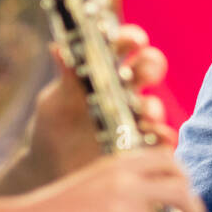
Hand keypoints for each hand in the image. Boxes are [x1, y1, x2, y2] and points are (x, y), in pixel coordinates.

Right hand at [4, 147, 211, 211]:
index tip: (182, 198)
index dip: (183, 179)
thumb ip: (118, 189)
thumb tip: (147, 209)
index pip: (167, 159)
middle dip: (194, 208)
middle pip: (181, 186)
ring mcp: (121, 209)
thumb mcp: (89, 186)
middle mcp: (124, 180)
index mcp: (116, 163)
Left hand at [21, 23, 174, 186]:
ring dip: (154, 107)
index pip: (124, 47)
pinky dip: (162, 138)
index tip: (134, 41)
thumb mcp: (54, 102)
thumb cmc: (52, 129)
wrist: (49, 171)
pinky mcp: (140, 147)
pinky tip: (154, 138)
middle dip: (151, 66)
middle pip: (149, 69)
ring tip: (146, 114)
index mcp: (104, 72)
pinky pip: (160, 141)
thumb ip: (64, 79)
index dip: (132, 39)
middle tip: (143, 74)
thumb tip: (56, 47)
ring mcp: (134, 120)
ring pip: (155, 106)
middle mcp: (124, 92)